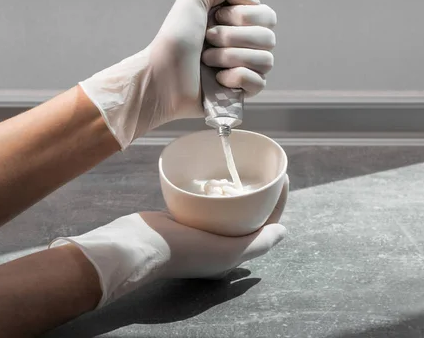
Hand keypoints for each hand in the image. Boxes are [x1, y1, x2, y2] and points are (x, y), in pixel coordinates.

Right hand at [50, 175, 288, 307]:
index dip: (277, 204)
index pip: (264, 226)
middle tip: (266, 171)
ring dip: (238, 192)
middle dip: (260, 195)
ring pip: (227, 209)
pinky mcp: (183, 220)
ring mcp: (200, 232)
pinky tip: (218, 177)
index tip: (283, 178)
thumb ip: (259, 243)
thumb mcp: (229, 251)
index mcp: (232, 254)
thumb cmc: (185, 250)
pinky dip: (215, 191)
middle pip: (247, 216)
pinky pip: (206, 204)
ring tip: (246, 170)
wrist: (139, 245)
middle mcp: (219, 245)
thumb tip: (283, 231)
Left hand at [79, 0, 276, 148]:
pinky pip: (259, 83)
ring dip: (230, 57)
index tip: (216, 18)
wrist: (160, 75)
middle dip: (232, 37)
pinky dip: (236, 78)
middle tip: (207, 40)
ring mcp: (245, 69)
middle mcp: (245, 45)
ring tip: (207, 60)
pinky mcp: (241, 92)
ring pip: (265, 61)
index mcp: (238, 23)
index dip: (243, 16)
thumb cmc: (173, 40)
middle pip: (268, 38)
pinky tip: (217, 79)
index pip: (268, 16)